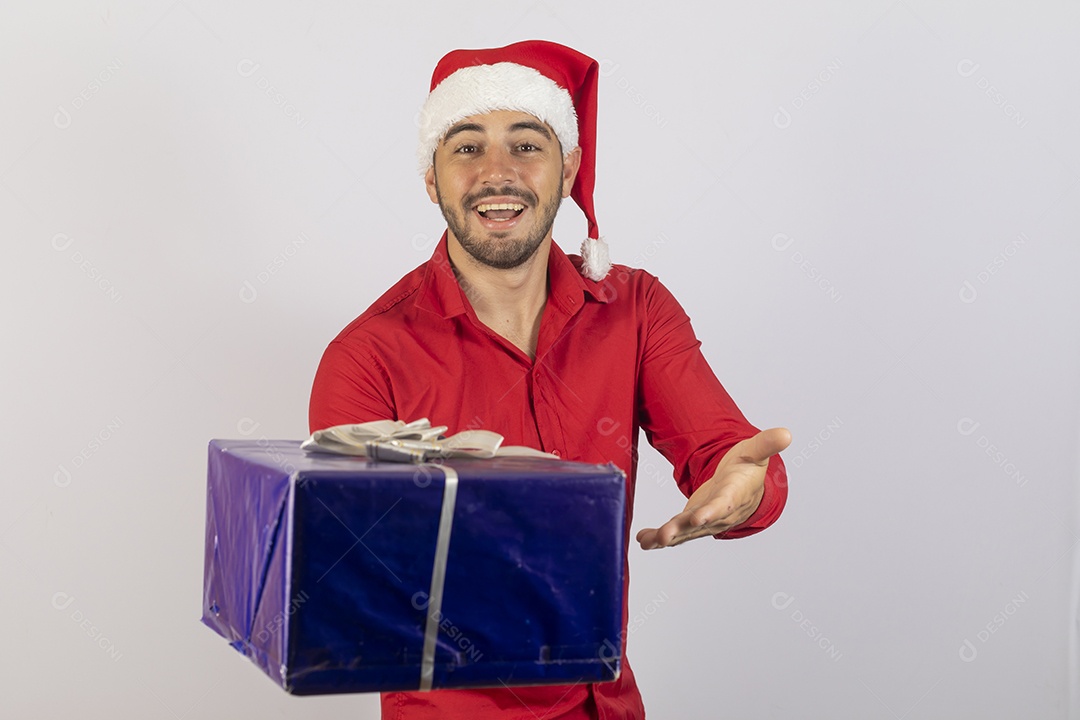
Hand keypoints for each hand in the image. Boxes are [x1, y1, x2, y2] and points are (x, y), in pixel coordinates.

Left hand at [635, 427, 790, 549]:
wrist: (744, 489)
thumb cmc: (746, 469)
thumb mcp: (755, 452)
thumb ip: (766, 444)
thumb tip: (787, 433)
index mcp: (733, 495)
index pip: (724, 505)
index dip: (712, 512)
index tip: (698, 517)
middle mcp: (718, 513)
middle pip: (699, 523)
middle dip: (681, 529)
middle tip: (665, 535)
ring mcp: (704, 520)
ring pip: (685, 531)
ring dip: (666, 537)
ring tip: (649, 540)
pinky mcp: (691, 522)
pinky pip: (675, 532)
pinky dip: (657, 538)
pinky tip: (642, 540)